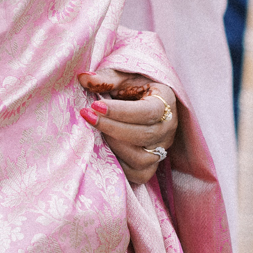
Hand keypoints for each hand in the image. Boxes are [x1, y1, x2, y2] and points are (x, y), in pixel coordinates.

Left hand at [78, 69, 178, 186]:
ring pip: (142, 158)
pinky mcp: (153, 164)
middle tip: (87, 116)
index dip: (120, 111)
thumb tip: (83, 78)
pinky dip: (121, 165)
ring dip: (115, 146)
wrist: (143, 102)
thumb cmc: (133, 88)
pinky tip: (105, 149)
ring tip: (96, 131)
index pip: (147, 112)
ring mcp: (163, 148)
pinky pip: (139, 174)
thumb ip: (105, 79)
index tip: (94, 106)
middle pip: (144, 135)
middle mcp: (169, 127)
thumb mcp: (122, 78)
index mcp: (166, 100)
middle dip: (111, 127)